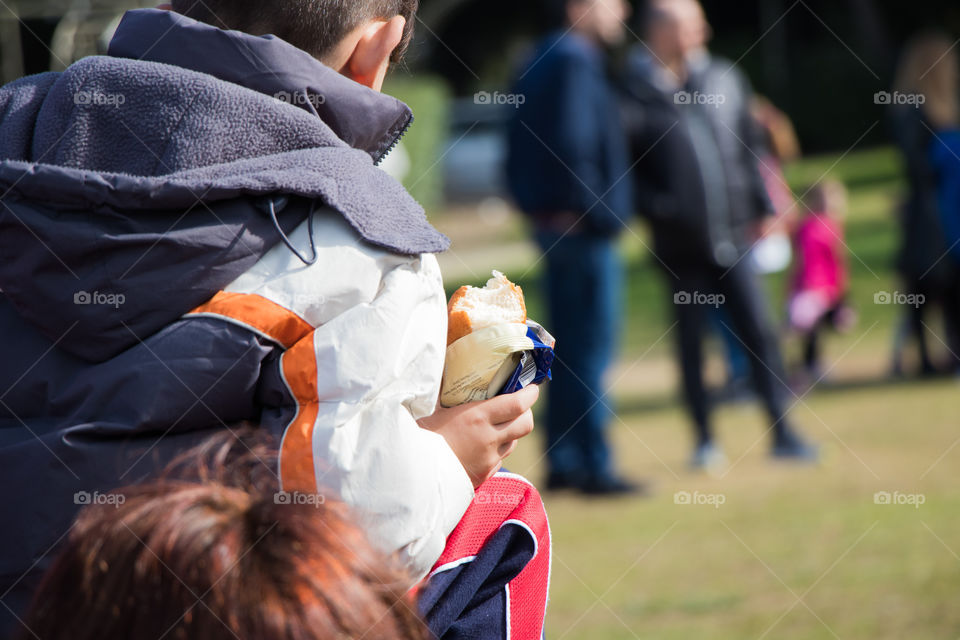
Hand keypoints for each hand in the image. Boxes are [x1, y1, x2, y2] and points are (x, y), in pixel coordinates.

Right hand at [418, 385, 539, 487]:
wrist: (411, 473)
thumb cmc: (420, 436)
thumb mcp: (435, 409)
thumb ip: (449, 394)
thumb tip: (450, 373)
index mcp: (477, 418)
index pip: (517, 405)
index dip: (530, 395)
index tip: (532, 389)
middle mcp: (488, 439)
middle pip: (525, 424)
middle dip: (526, 413)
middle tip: (519, 406)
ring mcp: (488, 460)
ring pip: (513, 442)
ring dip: (510, 433)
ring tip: (495, 426)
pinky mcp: (484, 476)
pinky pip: (499, 460)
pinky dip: (495, 451)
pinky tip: (480, 447)